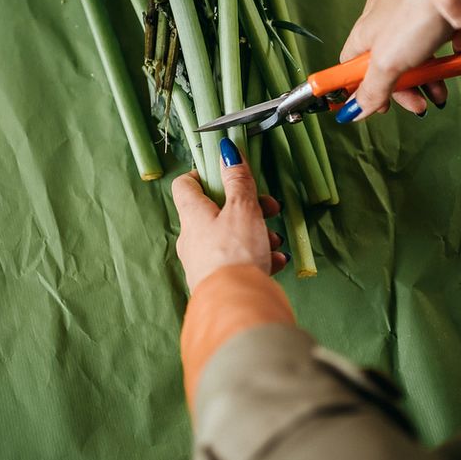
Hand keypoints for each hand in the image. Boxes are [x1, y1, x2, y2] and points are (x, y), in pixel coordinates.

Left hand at [170, 142, 286, 291]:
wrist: (236, 308)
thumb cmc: (235, 255)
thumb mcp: (243, 209)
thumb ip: (237, 180)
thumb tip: (226, 152)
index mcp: (193, 216)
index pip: (185, 185)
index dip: (203, 175)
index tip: (227, 173)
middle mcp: (192, 239)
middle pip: (216, 212)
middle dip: (247, 209)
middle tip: (269, 210)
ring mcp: (203, 263)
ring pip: (230, 238)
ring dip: (257, 235)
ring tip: (275, 242)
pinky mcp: (217, 284)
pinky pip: (238, 263)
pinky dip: (257, 259)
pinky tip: (275, 263)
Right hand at [338, 0, 455, 119]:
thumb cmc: (417, 13)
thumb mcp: (387, 62)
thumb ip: (371, 90)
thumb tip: (351, 113)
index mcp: (366, 30)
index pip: (352, 65)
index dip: (361, 89)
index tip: (377, 108)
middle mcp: (388, 20)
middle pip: (389, 64)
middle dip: (404, 89)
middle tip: (419, 105)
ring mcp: (418, 15)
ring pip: (419, 55)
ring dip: (431, 78)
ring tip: (443, 94)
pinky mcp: (446, 12)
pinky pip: (446, 38)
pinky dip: (453, 55)